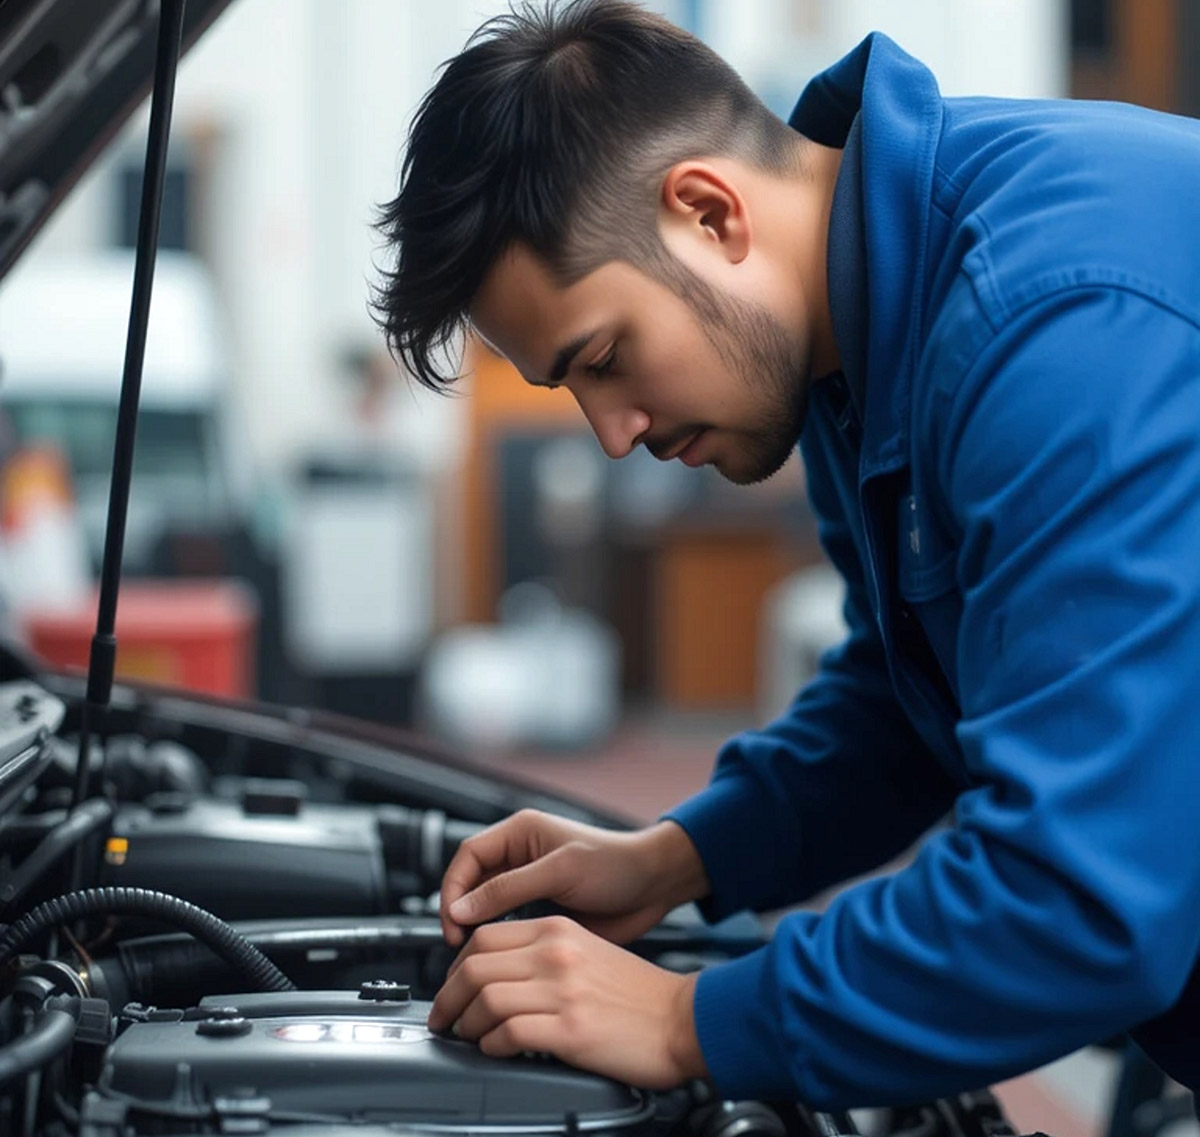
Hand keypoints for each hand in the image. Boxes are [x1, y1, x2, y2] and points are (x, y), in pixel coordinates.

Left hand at [427, 915, 707, 1088]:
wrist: (682, 1018)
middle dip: (448, 998)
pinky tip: (495, 1050)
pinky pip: (507, 1034)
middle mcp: (556, 953)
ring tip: (467, 1038)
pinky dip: (490, 1046)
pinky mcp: (570, 1029)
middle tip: (444, 1017)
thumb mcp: (586, 951)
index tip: (452, 985)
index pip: (484, 936)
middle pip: (474, 966)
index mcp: (558, 930)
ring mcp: (562, 990)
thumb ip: (543, 953)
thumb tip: (496, 974)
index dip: (456, 965)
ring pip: (484, 1000)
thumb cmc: (638, 993)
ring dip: (465, 1025)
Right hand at [439, 810, 709, 947]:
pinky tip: (500, 958)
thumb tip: (462, 908)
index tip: (454, 921)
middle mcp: (520, 855)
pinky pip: (508, 924)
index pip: (468, 856)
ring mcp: (530, 884)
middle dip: (460, 910)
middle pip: (471, 882)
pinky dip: (498, 940)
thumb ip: (509, 888)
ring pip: (485, 905)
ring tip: (474, 956)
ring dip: (476, 928)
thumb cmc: (616, 865)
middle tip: (459, 945)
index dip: (454, 887)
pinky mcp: (541, 910)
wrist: (655, 886)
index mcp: (520, 832)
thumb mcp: (560, 871)